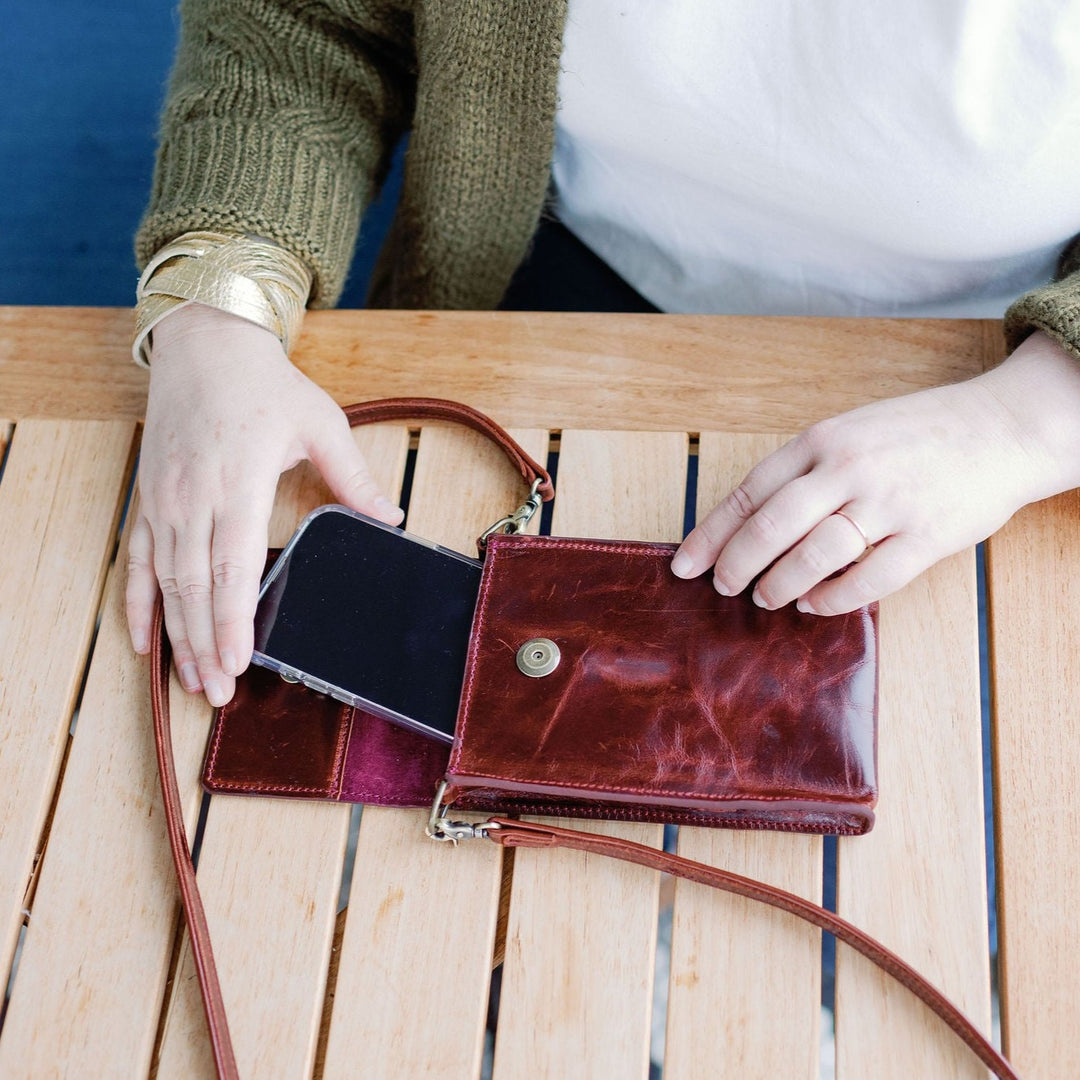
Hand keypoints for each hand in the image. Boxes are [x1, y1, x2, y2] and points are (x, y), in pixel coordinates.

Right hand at [126, 303, 402, 705]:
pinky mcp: (148, 499)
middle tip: (218, 694)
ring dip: (176, 635)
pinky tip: (143, 642)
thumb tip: (392, 517)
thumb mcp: (320, 421)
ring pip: (165, 581)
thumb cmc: (264, 383)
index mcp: (238, 480)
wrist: (205, 343)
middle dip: (206, 644)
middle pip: (195, 585)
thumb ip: (353, 476)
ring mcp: (164, 500)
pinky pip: (137, 561)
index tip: (238, 661)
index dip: (232, 617)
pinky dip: (138, 603)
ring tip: (191, 682)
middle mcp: (193, 496)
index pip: (232, 563)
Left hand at [672, 332, 1079, 613]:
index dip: (711, 534)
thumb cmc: (915, 434)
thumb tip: (750, 523)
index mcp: (822, 440)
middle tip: (724, 588)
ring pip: (814, 556)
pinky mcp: (927, 535)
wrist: (1002, 426)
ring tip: (767, 598)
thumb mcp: (850, 432)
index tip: (685, 564)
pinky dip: (833, 600)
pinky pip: (868, 580)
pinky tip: (815, 606)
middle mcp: (849, 468)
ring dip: (780, 585)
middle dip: (736, 565)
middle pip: (771, 528)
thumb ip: (805, 471)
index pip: (749, 493)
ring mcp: (889, 502)